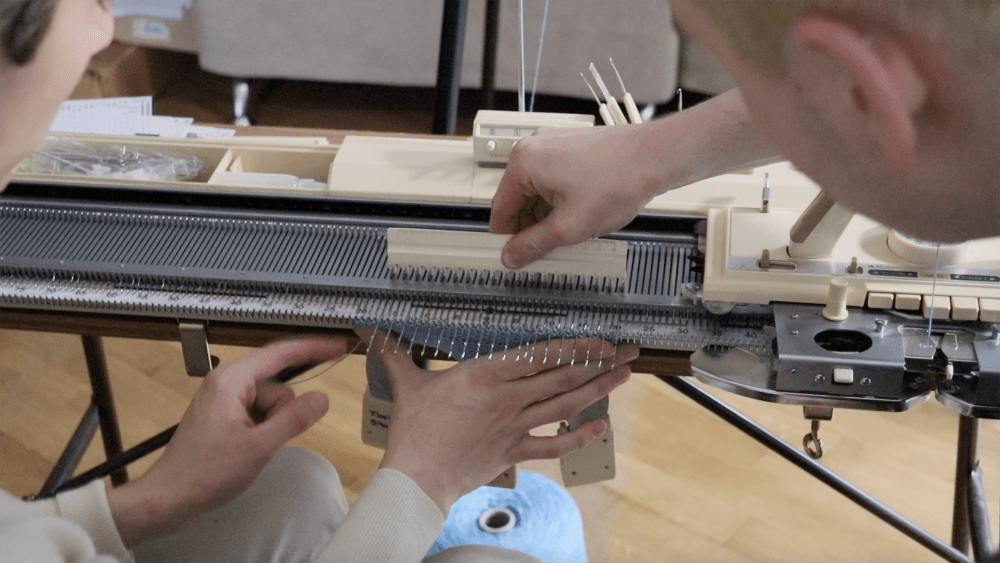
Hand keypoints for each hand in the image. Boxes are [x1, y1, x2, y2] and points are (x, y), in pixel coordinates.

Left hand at [107, 338, 345, 545]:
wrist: (168, 498)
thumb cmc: (205, 473)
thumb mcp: (259, 447)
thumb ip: (294, 419)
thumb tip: (321, 398)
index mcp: (231, 380)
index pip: (281, 353)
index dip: (313, 349)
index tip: (338, 347)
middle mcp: (225, 381)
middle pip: (277, 383)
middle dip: (284, 410)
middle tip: (268, 439)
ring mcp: (222, 397)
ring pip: (269, 400)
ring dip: (271, 423)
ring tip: (251, 448)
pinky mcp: (221, 413)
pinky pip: (256, 411)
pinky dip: (261, 427)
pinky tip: (247, 448)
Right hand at [361, 329, 637, 513]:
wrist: (417, 477)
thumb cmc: (413, 431)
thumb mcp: (407, 384)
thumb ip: (394, 352)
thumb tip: (369, 328)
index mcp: (486, 375)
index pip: (539, 355)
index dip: (575, 347)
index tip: (599, 340)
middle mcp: (507, 398)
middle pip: (561, 377)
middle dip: (598, 363)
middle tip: (625, 352)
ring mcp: (514, 426)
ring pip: (564, 405)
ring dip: (598, 391)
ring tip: (623, 377)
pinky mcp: (514, 451)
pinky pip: (554, 443)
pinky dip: (578, 435)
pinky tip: (599, 427)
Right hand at [490, 124, 663, 268]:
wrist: (656, 157)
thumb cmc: (619, 179)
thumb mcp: (570, 226)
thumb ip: (534, 244)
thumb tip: (512, 255)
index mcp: (524, 162)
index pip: (501, 209)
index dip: (506, 238)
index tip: (513, 256)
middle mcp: (535, 147)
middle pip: (518, 199)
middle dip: (530, 226)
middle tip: (545, 251)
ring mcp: (554, 144)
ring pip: (538, 190)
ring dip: (547, 215)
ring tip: (569, 234)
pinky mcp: (571, 147)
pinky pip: (554, 179)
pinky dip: (560, 200)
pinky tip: (578, 217)